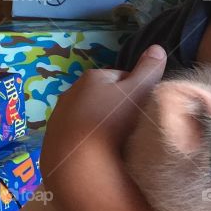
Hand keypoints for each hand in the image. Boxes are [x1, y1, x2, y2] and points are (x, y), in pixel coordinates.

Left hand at [39, 45, 166, 191]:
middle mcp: (71, 92)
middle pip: (102, 97)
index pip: (121, 77)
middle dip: (115, 108)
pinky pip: (76, 137)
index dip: (135, 91)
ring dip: (100, 126)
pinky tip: (96, 156)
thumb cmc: (112, 121)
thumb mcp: (138, 92)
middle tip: (132, 128)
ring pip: (88, 117)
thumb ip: (149, 71)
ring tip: (115, 145)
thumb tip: (157, 47)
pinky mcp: (53, 141)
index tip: (143, 109)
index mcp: (92, 77)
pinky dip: (86, 143)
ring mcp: (60, 117)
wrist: (78, 163)